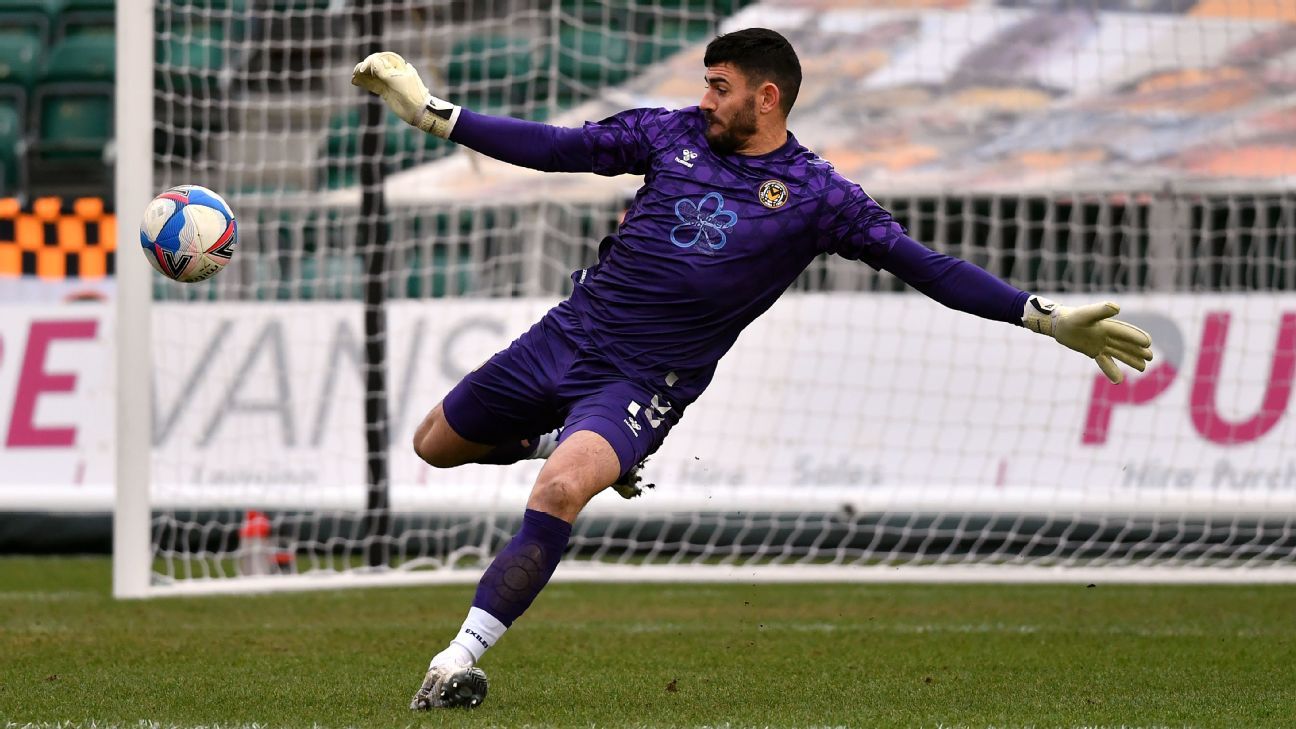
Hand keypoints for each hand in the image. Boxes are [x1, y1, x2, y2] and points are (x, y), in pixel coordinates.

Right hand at [351, 51, 441, 132]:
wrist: (418, 111)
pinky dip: (364, 83)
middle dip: (365, 67)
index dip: (371, 61)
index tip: (364, 69)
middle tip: (356, 72)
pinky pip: (372, 85)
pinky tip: (355, 81)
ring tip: (353, 77)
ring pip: (372, 75)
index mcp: (399, 65)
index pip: (381, 58)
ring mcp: (388, 82)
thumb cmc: (411, 94)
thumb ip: (384, 71)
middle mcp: (392, 72)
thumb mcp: (397, 81)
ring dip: (362, 75)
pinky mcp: (385, 91)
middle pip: (375, 66)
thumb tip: (372, 61)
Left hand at [1023, 296, 1152, 383]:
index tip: (1148, 343)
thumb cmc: (1073, 317)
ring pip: (1119, 353)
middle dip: (1138, 350)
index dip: (1136, 337)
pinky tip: (1119, 381)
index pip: (1125, 333)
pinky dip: (1112, 371)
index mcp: (1108, 326)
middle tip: (1151, 356)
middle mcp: (1107, 335)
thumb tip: (1117, 308)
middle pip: (1126, 344)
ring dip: (1131, 360)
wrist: (1061, 325)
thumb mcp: (1086, 314)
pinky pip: (1105, 362)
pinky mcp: (1094, 352)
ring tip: (1143, 367)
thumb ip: (1100, 311)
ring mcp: (1101, 344)